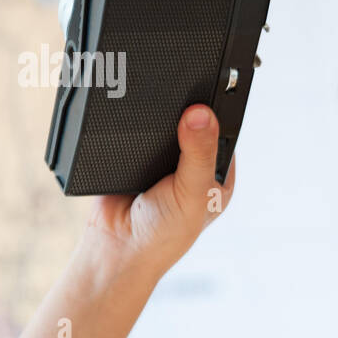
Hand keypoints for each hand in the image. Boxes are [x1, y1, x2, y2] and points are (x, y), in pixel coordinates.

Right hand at [82, 104, 236, 276]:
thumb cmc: (163, 235)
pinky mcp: (134, 158)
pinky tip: (133, 119)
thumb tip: (201, 115)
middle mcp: (193, 166)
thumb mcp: (192, 193)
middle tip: (178, 90)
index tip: (209, 87)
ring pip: (163, 126)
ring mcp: (163, 162)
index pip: (222, 132)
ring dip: (157, 117)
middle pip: (192, 124)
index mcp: (217, 174)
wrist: (115, 249)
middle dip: (184, 111)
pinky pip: (136, 132)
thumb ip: (198, 154)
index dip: (216, 111)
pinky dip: (133, 126)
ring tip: (155, 103)